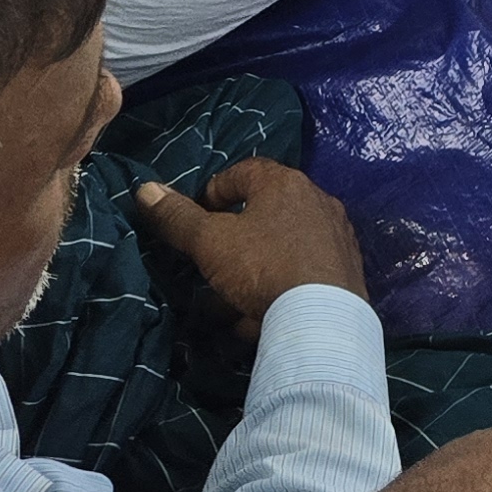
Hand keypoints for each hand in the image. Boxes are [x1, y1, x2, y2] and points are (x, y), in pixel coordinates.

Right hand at [132, 155, 366, 332]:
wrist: (323, 318)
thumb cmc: (263, 267)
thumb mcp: (211, 242)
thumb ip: (179, 218)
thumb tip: (146, 189)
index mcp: (285, 185)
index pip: (245, 171)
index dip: (216, 190)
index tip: (198, 215)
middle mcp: (317, 203)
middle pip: (265, 213)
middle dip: (233, 240)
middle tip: (210, 261)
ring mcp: (335, 238)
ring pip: (281, 251)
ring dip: (251, 273)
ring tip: (226, 302)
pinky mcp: (345, 273)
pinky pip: (300, 277)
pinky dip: (277, 292)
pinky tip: (256, 320)